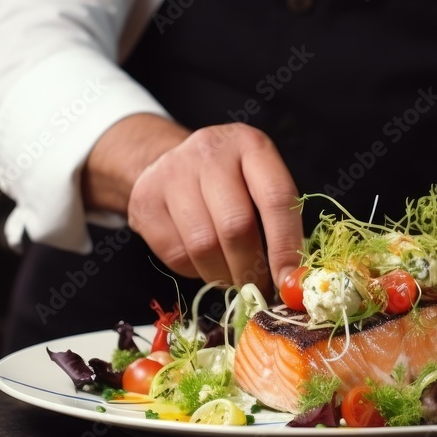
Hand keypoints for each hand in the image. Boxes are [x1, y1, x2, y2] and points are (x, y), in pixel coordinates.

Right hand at [126, 122, 303, 295]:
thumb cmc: (229, 183)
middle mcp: (210, 152)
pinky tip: (202, 263)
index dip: (285, 246)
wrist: (170, 162)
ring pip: (203, 246)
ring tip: (231, 277)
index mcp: (251, 145)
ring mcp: (172, 173)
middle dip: (251, 270)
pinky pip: (175, 253)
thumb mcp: (259, 184)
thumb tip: (291, 279)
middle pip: (236, 226)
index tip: (290, 281)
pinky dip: (194, 271)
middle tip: (258, 290)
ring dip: (222, 275)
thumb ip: (279, 223)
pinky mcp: (144, 199)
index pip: (276, 198)